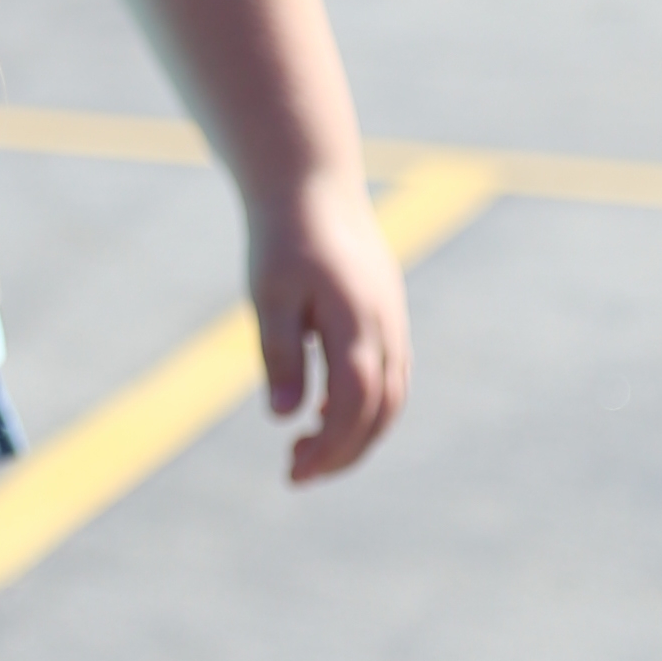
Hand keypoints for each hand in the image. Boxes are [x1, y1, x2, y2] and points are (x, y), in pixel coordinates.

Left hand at [250, 174, 410, 482]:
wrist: (312, 186)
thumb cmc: (282, 239)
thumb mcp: (269, 295)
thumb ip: (281, 354)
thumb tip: (285, 417)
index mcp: (355, 322)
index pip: (354, 404)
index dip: (330, 446)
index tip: (294, 473)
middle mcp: (384, 328)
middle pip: (380, 411)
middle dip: (343, 452)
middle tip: (296, 474)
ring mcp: (393, 323)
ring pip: (391, 398)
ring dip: (355, 434)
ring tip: (307, 450)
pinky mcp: (389, 318)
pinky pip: (389, 376)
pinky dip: (364, 406)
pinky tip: (322, 412)